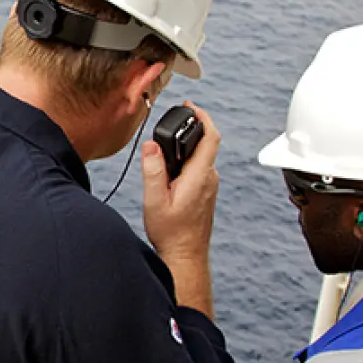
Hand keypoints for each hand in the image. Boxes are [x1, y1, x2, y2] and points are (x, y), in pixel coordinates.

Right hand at [141, 101, 220, 263]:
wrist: (185, 255)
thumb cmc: (171, 233)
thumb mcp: (155, 200)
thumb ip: (153, 170)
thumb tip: (151, 145)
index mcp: (199, 176)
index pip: (210, 137)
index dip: (203, 116)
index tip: (191, 107)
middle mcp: (209, 178)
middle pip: (206, 143)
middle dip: (191, 128)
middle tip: (175, 119)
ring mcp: (210, 186)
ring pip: (202, 156)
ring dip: (187, 147)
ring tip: (166, 147)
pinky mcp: (206, 193)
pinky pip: (199, 168)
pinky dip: (187, 160)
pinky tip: (171, 169)